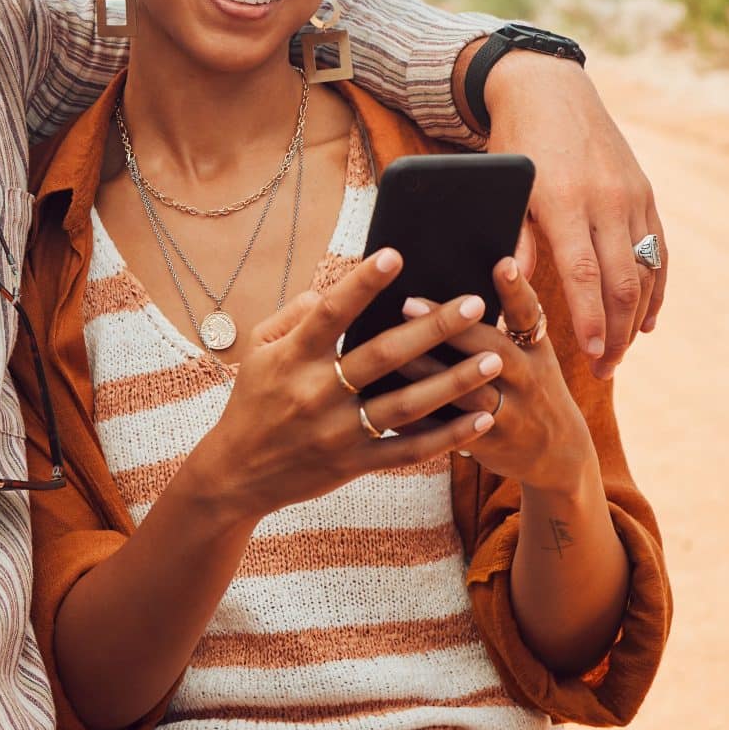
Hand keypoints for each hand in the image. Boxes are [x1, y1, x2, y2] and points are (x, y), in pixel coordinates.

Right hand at [182, 249, 502, 522]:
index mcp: (291, 358)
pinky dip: (447, 436)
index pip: (331, 312)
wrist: (236, 474)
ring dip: (454, 382)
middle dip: (433, 328)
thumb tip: (328, 291)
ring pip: (405, 405)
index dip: (362, 283)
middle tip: (474, 304)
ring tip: (492, 360)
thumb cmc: (252, 402)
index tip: (396, 255)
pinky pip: (408, 450)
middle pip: (383, 355)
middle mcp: (316, 393)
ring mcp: (337, 432)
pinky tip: (481, 418)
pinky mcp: (354, 464)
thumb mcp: (257, 350)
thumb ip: (293, 315)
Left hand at [400, 260, 598, 494]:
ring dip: (427, 371)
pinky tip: (383, 400)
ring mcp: (512, 413)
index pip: (528, 314)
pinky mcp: (491, 445)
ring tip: (388, 350)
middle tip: (408, 302)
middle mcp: (527, 378)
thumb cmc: (531, 388)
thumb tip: (464, 280)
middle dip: (450, 327)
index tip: (502, 262)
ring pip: (466, 392)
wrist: (558, 453)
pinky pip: (449, 431)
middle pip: (490, 349)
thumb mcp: (533, 354)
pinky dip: (417, 418)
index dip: (516, 289)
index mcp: (534, 349)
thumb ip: (506, 321)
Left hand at [480, 53, 666, 379]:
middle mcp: (605, 199)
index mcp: (564, 200)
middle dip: (615, 332)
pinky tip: (647, 320)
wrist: (549, 89)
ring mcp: (631, 196)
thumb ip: (513, 238)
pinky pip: (658, 250)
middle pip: (620, 280)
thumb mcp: (505, 189)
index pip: (582, 273)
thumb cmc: (514, 144)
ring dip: (635, 318)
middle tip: (604, 370)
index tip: (591, 356)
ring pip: (644, 270)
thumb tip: (509, 291)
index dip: (590, 319)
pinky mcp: (645, 193)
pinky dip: (656, 289)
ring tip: (621, 354)